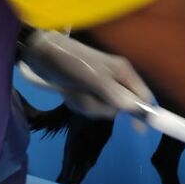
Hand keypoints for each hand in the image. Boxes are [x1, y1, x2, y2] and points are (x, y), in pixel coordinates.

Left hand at [19, 30, 152, 117]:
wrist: (42, 54)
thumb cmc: (71, 62)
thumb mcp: (92, 77)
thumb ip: (114, 93)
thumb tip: (134, 108)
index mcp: (124, 72)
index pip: (142, 96)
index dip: (143, 112)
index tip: (138, 129)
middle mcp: (117, 80)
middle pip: (119, 107)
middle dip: (100, 106)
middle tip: (86, 96)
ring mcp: (102, 87)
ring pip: (102, 109)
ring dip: (86, 105)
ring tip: (73, 91)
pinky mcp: (88, 92)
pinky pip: (90, 107)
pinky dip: (78, 103)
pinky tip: (69, 92)